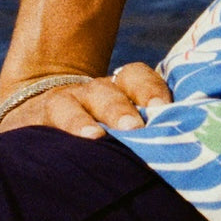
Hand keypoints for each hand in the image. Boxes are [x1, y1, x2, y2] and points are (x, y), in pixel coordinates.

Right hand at [0, 63, 171, 137]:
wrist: (36, 112)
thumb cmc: (96, 126)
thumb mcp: (118, 121)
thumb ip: (147, 126)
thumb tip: (183, 140)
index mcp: (119, 88)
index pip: (137, 77)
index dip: (152, 90)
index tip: (164, 109)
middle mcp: (95, 92)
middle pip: (112, 90)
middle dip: (125, 107)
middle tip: (137, 127)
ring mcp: (66, 102)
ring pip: (79, 103)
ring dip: (88, 120)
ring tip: (99, 137)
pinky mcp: (39, 121)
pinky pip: (51, 120)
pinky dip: (63, 130)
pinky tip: (74, 144)